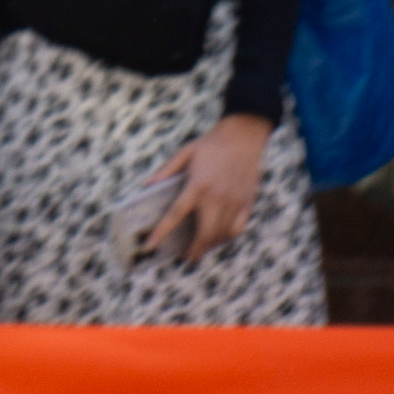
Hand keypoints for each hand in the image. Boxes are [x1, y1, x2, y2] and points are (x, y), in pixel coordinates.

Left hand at [141, 114, 271, 266]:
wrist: (244, 136)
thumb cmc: (212, 144)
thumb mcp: (184, 153)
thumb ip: (165, 171)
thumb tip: (146, 186)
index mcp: (197, 185)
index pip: (176, 214)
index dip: (162, 232)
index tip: (151, 246)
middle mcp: (217, 197)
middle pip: (205, 233)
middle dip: (194, 250)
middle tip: (185, 257)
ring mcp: (234, 202)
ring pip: (222, 234)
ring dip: (210, 245)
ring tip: (200, 249)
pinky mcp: (247, 202)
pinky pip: (238, 228)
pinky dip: (227, 236)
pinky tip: (219, 237)